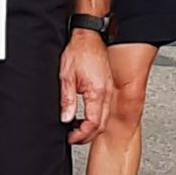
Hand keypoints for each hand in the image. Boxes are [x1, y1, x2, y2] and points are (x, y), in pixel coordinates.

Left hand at [59, 30, 113, 145]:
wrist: (89, 37)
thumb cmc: (79, 51)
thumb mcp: (66, 76)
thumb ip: (67, 100)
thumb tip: (66, 118)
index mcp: (97, 93)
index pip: (93, 123)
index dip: (81, 135)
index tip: (71, 137)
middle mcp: (107, 93)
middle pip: (101, 124)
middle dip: (87, 135)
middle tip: (73, 138)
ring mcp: (109, 90)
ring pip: (105, 118)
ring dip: (92, 128)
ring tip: (77, 130)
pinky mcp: (108, 87)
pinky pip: (105, 108)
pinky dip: (96, 117)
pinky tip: (85, 117)